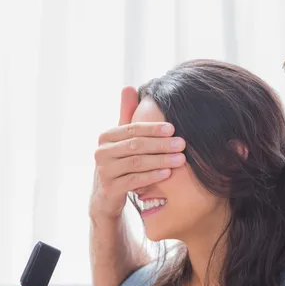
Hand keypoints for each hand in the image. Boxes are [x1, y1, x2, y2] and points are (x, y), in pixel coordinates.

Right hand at [89, 86, 186, 219]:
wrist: (106, 198)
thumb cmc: (119, 165)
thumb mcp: (121, 140)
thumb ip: (126, 115)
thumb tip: (129, 87)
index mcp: (106, 137)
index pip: (132, 129)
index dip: (153, 128)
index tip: (173, 128)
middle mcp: (101, 152)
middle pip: (136, 145)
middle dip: (161, 144)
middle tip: (182, 144)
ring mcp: (105, 171)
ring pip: (137, 163)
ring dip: (161, 160)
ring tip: (180, 159)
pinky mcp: (110, 189)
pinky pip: (134, 180)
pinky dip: (152, 176)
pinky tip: (167, 173)